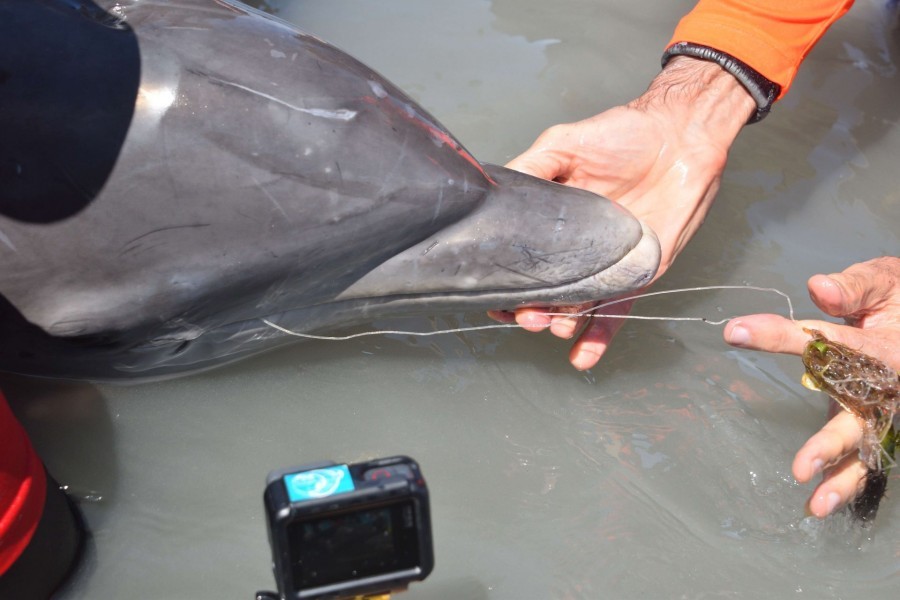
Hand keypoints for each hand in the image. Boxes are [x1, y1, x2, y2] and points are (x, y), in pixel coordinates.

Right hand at [491, 57, 755, 369]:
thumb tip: (492, 194)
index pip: (520, 261)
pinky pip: (617, 311)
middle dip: (530, 311)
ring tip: (551, 325)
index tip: (491, 296)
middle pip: (544, 292)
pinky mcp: (637, 275)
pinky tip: (581, 359)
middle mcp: (574, 250)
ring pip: (575, 306)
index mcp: (551, 223)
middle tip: (525, 316)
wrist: (681, 135)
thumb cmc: (623, 133)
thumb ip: (530, 169)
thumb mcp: (563, 144)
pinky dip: (599, 337)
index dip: (504, 282)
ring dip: (558, 323)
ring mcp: (605, 265)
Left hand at [723, 257, 899, 516]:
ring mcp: (888, 408)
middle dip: (832, 444)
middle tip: (801, 467)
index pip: (832, 343)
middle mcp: (891, 385)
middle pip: (863, 417)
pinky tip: (819, 503)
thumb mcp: (887, 281)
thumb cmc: (898, 299)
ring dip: (842, 477)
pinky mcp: (878, 421)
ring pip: (868, 447)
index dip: (783, 336)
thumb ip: (854, 287)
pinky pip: (867, 454)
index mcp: (888, 348)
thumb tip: (818, 288)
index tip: (737, 332)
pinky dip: (846, 479)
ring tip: (816, 503)